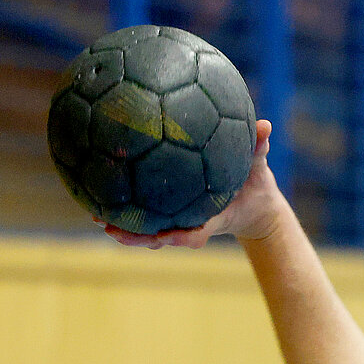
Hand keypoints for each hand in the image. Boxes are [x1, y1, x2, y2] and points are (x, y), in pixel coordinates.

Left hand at [96, 118, 283, 248]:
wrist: (253, 206)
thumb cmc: (255, 184)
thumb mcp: (260, 167)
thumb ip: (259, 148)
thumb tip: (266, 125)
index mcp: (212, 220)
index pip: (194, 233)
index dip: (178, 236)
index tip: (164, 236)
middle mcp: (192, 224)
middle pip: (162, 238)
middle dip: (138, 237)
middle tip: (111, 228)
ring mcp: (180, 222)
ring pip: (150, 232)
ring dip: (125, 229)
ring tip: (97, 218)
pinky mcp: (171, 215)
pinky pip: (148, 216)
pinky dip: (126, 210)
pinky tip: (102, 196)